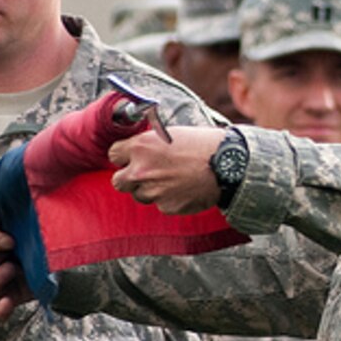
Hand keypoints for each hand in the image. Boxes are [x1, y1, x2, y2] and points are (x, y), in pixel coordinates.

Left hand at [109, 126, 226, 214]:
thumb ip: (148, 144)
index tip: (130, 157)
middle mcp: (141, 171)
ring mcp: (153, 192)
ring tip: (172, 179)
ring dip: (150, 190)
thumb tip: (136, 150)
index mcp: (140, 147)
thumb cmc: (202, 144)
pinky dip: (168, 199)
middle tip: (145, 173)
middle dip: (129, 178)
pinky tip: (182, 188)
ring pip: (139, 195)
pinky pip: (160, 205)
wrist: (227, 164)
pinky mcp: (167, 207)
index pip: (113, 155)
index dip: (123, 156)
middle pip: (118, 181)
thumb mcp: (169, 133)